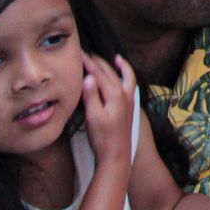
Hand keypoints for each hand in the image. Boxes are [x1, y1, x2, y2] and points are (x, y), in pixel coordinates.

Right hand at [80, 53, 137, 168]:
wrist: (116, 155)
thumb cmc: (102, 138)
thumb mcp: (93, 117)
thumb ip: (91, 96)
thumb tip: (89, 76)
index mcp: (114, 94)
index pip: (99, 73)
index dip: (88, 63)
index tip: (78, 53)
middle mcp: (124, 93)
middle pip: (110, 72)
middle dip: (98, 62)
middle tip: (86, 54)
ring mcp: (129, 99)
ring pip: (124, 76)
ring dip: (116, 66)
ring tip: (112, 58)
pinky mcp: (129, 106)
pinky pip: (130, 83)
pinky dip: (127, 75)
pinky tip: (122, 74)